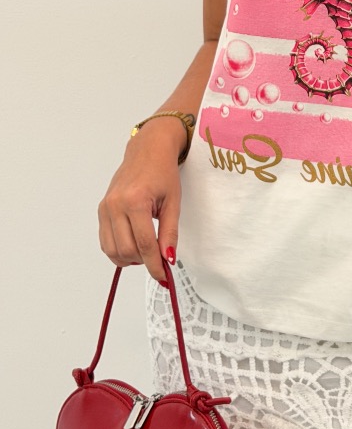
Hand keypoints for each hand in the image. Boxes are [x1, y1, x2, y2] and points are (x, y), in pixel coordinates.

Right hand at [98, 122, 182, 284]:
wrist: (147, 151)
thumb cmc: (163, 173)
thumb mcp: (173, 201)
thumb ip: (169, 232)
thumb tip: (167, 259)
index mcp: (135, 201)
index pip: (144, 244)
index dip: (155, 265)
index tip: (164, 276)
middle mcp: (115, 205)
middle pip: (127, 250)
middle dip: (144, 262)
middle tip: (159, 260)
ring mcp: (105, 208)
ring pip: (112, 251)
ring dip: (130, 259)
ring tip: (147, 250)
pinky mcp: (101, 210)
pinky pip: (105, 241)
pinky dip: (119, 250)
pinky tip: (134, 244)